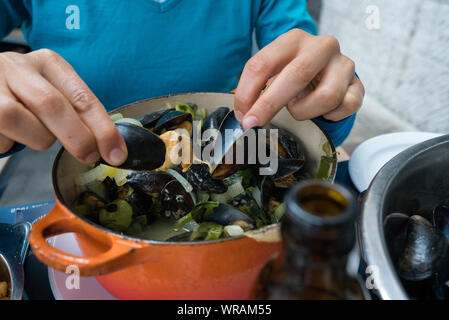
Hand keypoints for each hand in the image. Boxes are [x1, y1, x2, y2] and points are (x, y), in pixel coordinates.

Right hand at [0, 49, 126, 164]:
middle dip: (78, 138)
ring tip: (30, 133)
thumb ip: (76, 112)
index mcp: (47, 63)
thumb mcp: (52, 91)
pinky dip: (8, 143)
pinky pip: (1, 138)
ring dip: (37, 139)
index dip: (103, 129)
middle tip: (89, 157)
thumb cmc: (23, 93)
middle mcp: (18, 67)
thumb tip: (108, 146)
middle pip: (54, 106)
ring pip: (24, 123)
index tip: (117, 153)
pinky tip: (6, 133)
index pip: (82, 96)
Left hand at [235, 29, 364, 129]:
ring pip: (326, 97)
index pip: (263, 63)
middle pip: (296, 75)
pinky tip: (322, 111)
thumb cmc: (295, 75)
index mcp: (293, 40)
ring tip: (298, 107)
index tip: (242, 114)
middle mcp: (321, 47)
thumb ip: (257, 90)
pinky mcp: (357, 85)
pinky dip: (329, 116)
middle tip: (254, 123)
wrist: (329, 73)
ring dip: (304, 111)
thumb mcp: (275, 73)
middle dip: (270, 104)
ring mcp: (343, 65)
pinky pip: (343, 108)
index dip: (247, 92)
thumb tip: (244, 115)